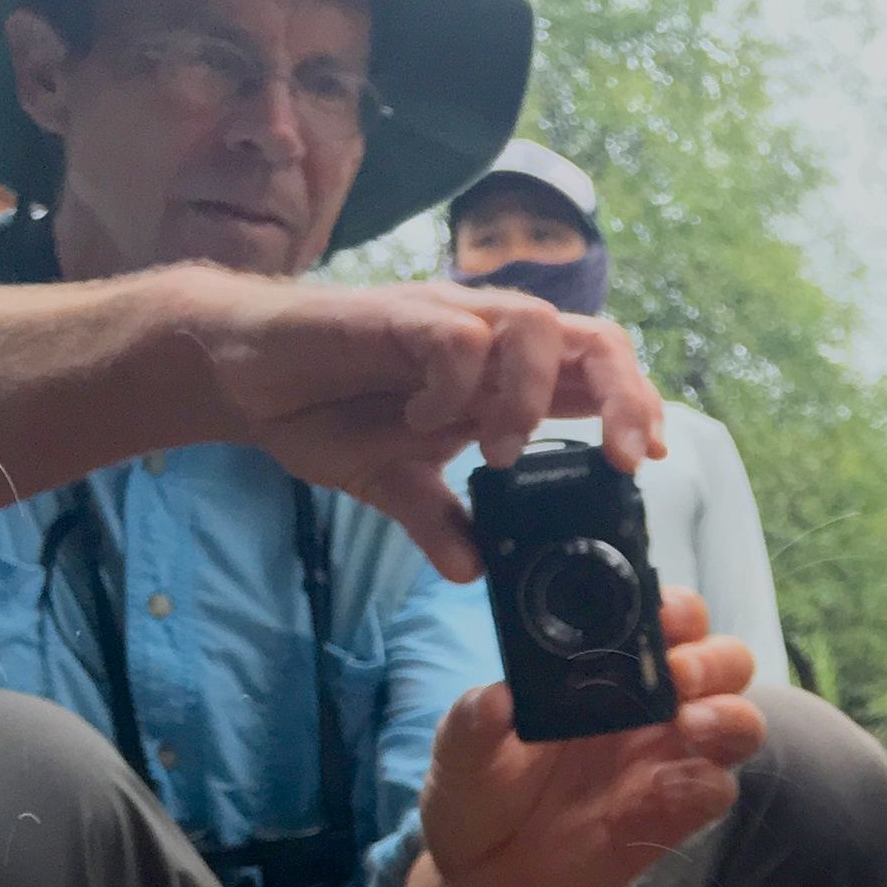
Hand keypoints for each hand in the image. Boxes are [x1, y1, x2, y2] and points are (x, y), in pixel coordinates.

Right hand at [172, 272, 666, 580]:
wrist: (243, 372)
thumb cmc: (324, 409)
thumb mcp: (392, 485)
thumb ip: (439, 520)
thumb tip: (472, 572)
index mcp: (504, 376)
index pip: (599, 371)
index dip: (636, 407)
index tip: (643, 463)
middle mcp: (488, 338)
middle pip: (594, 337)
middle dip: (625, 397)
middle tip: (622, 461)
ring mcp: (444, 321)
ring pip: (535, 325)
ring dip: (531, 397)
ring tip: (499, 454)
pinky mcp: (395, 315)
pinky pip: (455, 336)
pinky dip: (456, 382)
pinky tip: (429, 420)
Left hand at [401, 589, 764, 886]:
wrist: (483, 881)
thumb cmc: (478, 795)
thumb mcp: (460, 754)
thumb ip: (473, 723)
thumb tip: (493, 698)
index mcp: (606, 672)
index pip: (667, 622)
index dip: (676, 609)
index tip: (658, 614)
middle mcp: (650, 709)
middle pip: (724, 662)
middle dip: (713, 658)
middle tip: (678, 674)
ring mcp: (668, 761)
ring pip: (739, 720)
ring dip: (729, 714)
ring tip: (690, 725)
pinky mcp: (675, 816)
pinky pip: (717, 790)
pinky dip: (706, 782)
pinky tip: (667, 789)